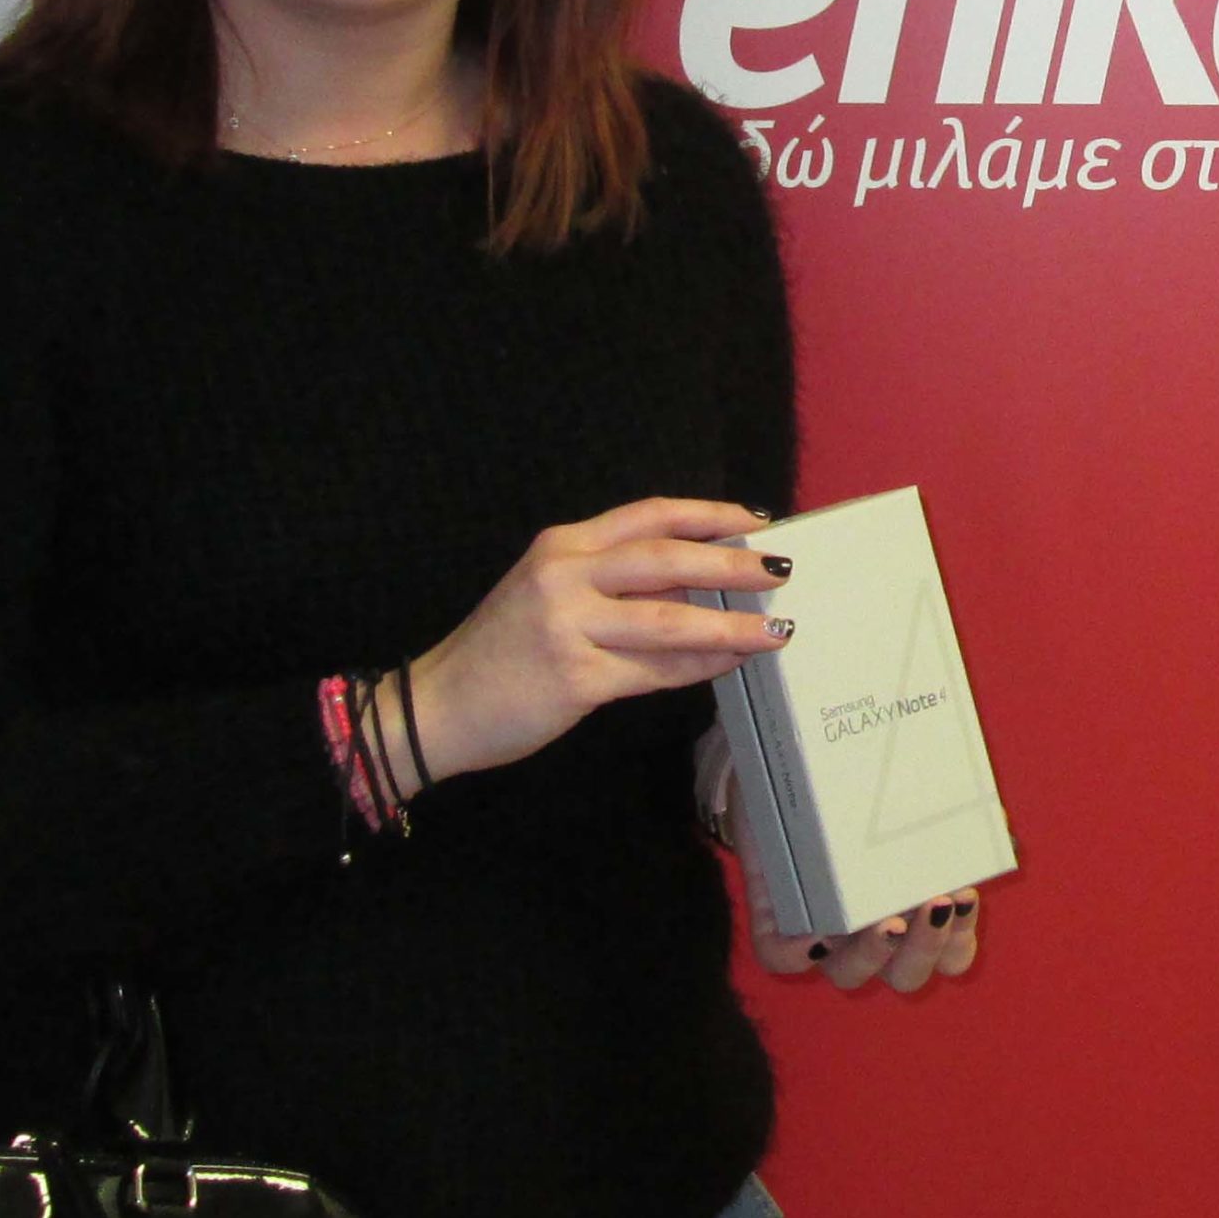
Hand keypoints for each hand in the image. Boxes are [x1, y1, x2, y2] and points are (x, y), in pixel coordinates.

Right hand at [400, 498, 792, 783]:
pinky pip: (655, 670)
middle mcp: (564, 575)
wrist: (439, 704)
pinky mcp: (575, 678)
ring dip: (729, 624)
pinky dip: (698, 666)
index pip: (647, 515)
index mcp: (562, 546)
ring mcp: (569, 626)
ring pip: (669, 618)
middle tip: (779, 568)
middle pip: (665, 557)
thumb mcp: (548, 594)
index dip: (705, 513)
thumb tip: (695, 582)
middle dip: (730, 562)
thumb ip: (611, 582)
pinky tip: (728, 663)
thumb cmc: (502, 651)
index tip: (752, 518)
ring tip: (773, 629)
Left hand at [729, 763, 983, 994]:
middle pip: (906, 976)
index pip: (950, 954)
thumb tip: (998, 819)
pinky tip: (817, 932)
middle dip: (926, 947)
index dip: (960, 940)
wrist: (782, 769)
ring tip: (886, 921)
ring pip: (848, 975)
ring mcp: (820, 935)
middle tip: (934, 902)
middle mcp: (869, 936)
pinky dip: (798, 953)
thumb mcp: (902, 796)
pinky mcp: (773, 922)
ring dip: (873, 955)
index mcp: (911, 916)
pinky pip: (780, 958)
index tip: (964, 894)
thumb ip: (946, 808)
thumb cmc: (854, 793)